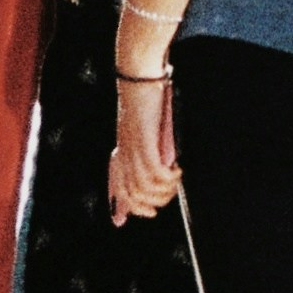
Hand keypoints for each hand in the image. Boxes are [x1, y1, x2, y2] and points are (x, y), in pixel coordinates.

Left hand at [105, 69, 180, 220]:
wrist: (139, 72)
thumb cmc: (148, 94)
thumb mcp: (151, 124)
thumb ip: (155, 144)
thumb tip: (167, 160)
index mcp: (123, 148)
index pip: (116, 185)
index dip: (119, 206)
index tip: (120, 220)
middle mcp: (124, 151)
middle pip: (129, 194)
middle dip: (150, 204)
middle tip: (167, 196)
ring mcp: (132, 147)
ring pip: (142, 187)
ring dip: (163, 190)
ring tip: (175, 180)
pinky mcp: (143, 140)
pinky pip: (152, 172)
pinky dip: (167, 177)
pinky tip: (176, 169)